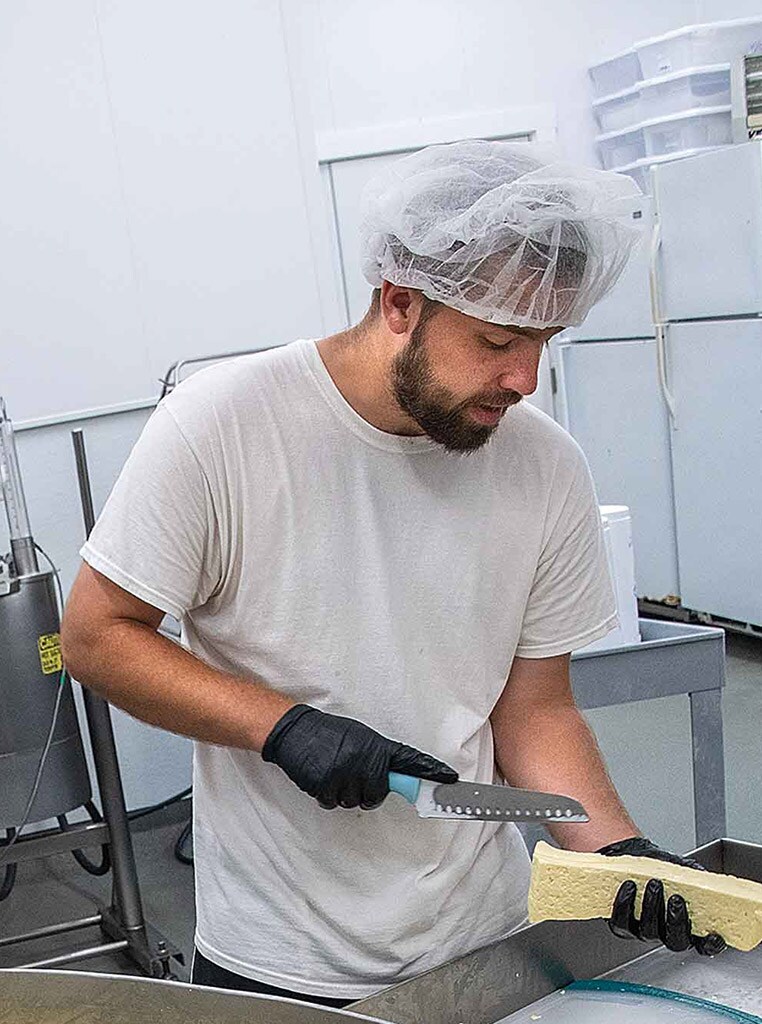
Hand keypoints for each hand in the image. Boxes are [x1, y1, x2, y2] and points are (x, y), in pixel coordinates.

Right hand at [262, 704, 457, 809]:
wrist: (295, 730)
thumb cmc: (328, 733)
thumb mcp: (359, 736)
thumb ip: (377, 756)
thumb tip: (392, 776)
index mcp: (375, 745)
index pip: (409, 760)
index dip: (431, 771)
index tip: (450, 779)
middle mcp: (363, 758)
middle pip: (379, 793)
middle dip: (368, 790)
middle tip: (352, 775)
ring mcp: (345, 772)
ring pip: (356, 801)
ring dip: (344, 793)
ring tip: (333, 771)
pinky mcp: (325, 784)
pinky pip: (333, 803)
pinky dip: (327, 796)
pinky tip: (321, 777)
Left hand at [598, 836, 725, 955]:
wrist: (633, 856)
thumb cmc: (660, 866)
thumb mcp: (682, 869)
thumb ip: (695, 876)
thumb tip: (702, 877)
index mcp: (687, 924)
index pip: (703, 944)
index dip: (710, 945)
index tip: (714, 936)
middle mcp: (666, 932)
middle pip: (675, 942)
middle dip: (677, 922)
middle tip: (676, 899)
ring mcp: (644, 931)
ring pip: (649, 932)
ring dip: (651, 908)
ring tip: (653, 884)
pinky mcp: (622, 925)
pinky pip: (622, 923)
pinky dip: (624, 904)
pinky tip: (629, 887)